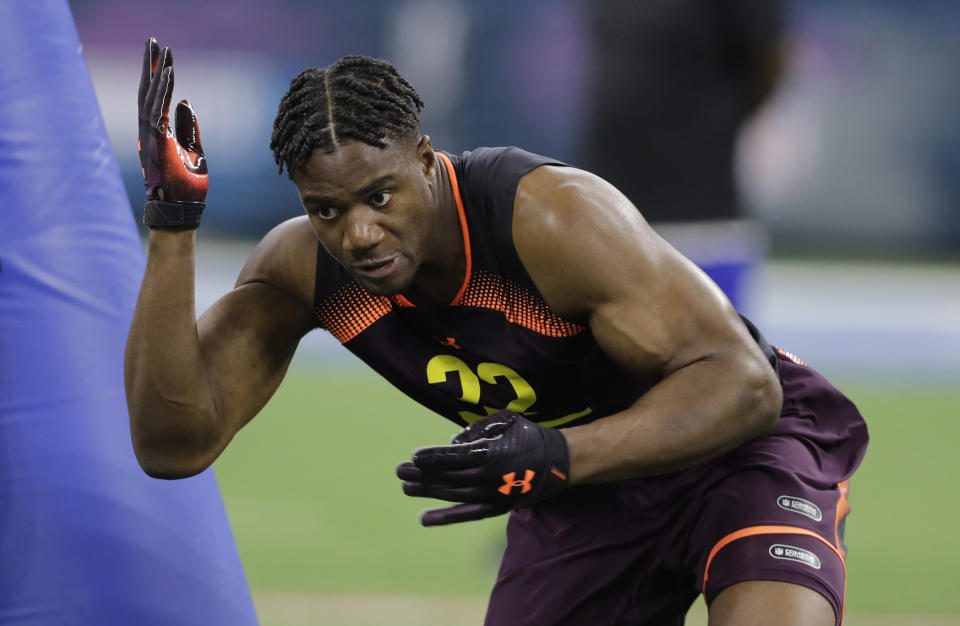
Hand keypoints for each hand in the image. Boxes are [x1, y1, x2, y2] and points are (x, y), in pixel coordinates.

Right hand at [137, 37, 207, 228]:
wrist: (180, 213)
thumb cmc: (187, 190)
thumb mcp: (195, 154)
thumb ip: (189, 129)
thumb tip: (185, 103)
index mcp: (158, 135)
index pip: (156, 100)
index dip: (159, 77)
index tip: (164, 57)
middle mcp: (150, 133)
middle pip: (147, 92)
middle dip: (150, 65)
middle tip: (153, 41)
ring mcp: (150, 138)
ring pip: (150, 97)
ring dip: (156, 72)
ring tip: (160, 49)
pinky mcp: (156, 143)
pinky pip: (158, 111)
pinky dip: (163, 91)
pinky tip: (169, 73)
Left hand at [396, 410, 569, 525]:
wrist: (556, 462)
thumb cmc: (525, 435)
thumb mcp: (503, 422)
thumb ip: (475, 431)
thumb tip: (452, 443)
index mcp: (490, 453)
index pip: (453, 457)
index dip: (432, 457)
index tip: (414, 456)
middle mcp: (488, 477)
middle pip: (448, 476)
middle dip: (422, 474)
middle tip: (400, 471)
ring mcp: (491, 495)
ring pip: (453, 494)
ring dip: (428, 492)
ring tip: (406, 488)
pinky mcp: (496, 508)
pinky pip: (466, 515)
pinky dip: (444, 517)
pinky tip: (424, 518)